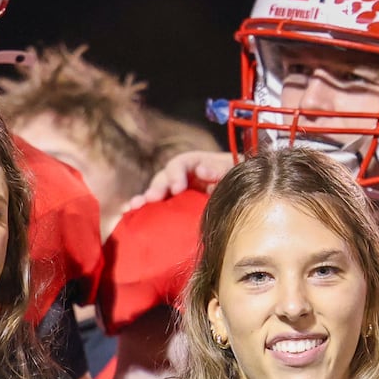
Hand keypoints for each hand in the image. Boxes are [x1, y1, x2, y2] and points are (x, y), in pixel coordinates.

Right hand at [121, 151, 235, 214]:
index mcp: (197, 164)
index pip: (180, 164)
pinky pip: (157, 208)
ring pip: (157, 193)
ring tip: (133, 207)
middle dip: (158, 188)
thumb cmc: (241, 180)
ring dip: (145, 199)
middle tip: (153, 199)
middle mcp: (183, 177)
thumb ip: (221, 169)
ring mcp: (177, 193)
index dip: (176, 174)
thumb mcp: (235, 171)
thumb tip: (203, 171)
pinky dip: (144, 211)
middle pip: (164, 178)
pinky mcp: (175, 209)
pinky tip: (130, 215)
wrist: (248, 196)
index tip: (177, 188)